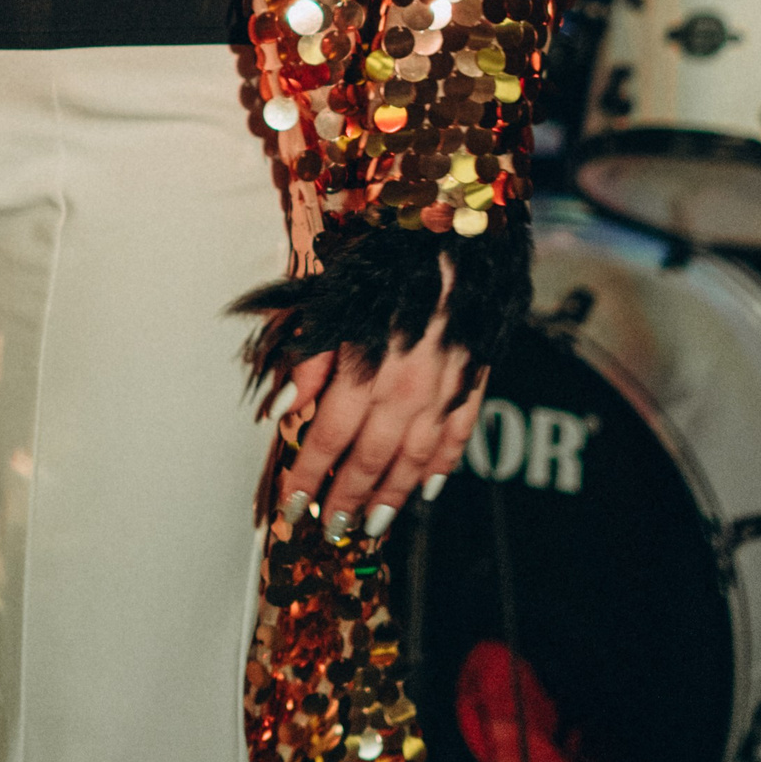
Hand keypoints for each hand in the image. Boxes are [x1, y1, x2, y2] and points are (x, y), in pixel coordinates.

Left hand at [278, 263, 488, 541]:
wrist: (456, 233)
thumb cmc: (384, 261)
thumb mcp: (331, 300)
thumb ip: (309, 358)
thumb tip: (286, 408)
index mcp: (363, 368)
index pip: (328, 439)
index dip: (308, 475)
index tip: (292, 504)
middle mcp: (404, 388)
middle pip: (370, 460)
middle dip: (348, 499)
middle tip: (332, 529)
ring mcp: (444, 390)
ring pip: (415, 460)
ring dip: (391, 496)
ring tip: (372, 525)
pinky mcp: (473, 381)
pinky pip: (458, 437)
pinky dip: (442, 468)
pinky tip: (427, 491)